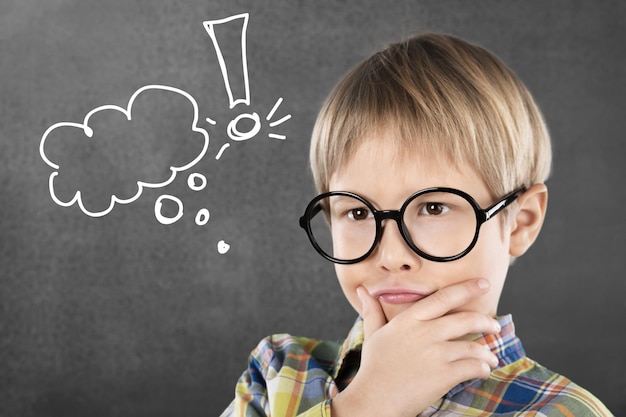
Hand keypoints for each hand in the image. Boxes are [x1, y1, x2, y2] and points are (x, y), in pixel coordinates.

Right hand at [331, 279, 500, 416]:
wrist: (375, 399)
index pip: (443, 298)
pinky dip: (483, 368)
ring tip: (491, 357)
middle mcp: (425, 333)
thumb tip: (362, 290)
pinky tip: (483, 370)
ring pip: (474, 347)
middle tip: (494, 326)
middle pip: (465, 319)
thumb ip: (372, 310)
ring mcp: (436, 354)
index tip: (482, 283)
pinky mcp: (444, 375)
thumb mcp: (372, 334)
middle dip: (486, 322)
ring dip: (487, 352)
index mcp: (409, 320)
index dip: (466, 288)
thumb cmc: (374, 367)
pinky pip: (473, 367)